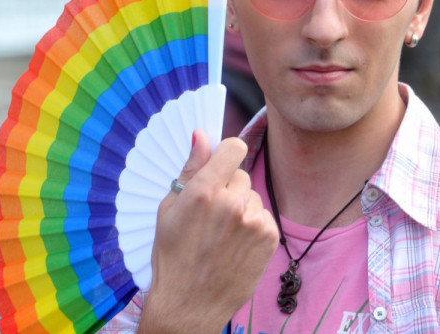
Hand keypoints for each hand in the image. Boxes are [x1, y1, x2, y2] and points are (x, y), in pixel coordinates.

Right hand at [138, 130, 278, 332]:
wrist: (190, 304)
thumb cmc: (173, 257)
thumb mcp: (170, 209)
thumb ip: (190, 169)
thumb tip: (201, 135)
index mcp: (204, 191)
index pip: (233, 148)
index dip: (226, 153)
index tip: (220, 165)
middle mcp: (233, 203)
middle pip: (241, 173)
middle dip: (229, 186)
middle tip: (212, 212)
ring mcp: (254, 221)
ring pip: (253, 195)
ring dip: (241, 206)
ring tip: (222, 233)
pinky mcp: (270, 238)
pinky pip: (264, 215)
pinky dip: (253, 225)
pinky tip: (235, 244)